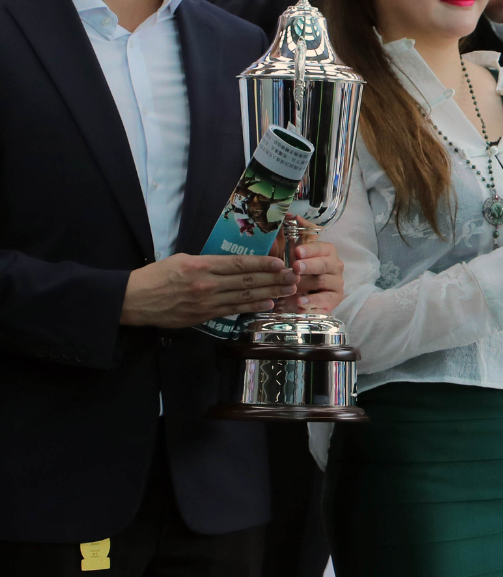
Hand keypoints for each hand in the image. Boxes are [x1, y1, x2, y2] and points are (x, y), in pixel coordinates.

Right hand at [121, 254, 295, 328]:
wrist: (133, 300)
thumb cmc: (156, 276)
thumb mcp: (182, 259)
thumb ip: (209, 262)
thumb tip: (233, 263)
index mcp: (201, 265)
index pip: (239, 264)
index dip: (263, 264)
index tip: (281, 263)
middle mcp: (207, 284)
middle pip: (247, 280)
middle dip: (274, 279)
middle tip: (294, 277)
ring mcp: (206, 302)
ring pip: (243, 296)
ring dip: (269, 293)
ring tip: (288, 290)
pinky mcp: (203, 316)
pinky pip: (232, 311)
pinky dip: (252, 307)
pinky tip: (267, 303)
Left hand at [274, 226, 343, 314]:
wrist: (308, 292)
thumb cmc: (302, 269)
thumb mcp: (297, 251)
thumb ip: (297, 234)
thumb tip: (292, 215)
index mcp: (327, 251)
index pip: (321, 248)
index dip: (310, 249)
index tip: (297, 251)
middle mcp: (335, 265)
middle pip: (324, 264)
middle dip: (309, 265)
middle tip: (295, 267)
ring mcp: (336, 283)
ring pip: (323, 281)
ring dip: (305, 285)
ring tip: (292, 288)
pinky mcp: (335, 299)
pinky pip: (325, 300)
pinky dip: (313, 302)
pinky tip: (301, 304)